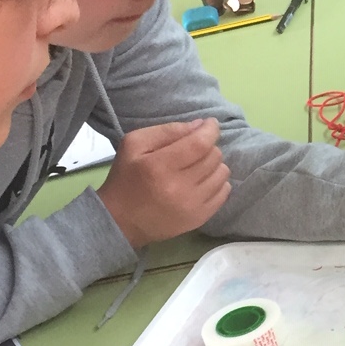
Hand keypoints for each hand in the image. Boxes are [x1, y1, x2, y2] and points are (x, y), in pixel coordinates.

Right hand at [96, 118, 230, 248]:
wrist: (120, 222)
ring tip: (198, 165)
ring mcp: (192, 206)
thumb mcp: (135, 144)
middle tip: (194, 148)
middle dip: (208, 146)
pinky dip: (217, 182)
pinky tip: (203, 181)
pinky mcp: (200, 219)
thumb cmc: (126, 178)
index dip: (210, 130)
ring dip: (214, 164)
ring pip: (222, 173)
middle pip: (213, 156)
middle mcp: (179, 187)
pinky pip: (224, 192)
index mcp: (160, 166)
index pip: (200, 144)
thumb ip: (167, 130)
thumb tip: (199, 125)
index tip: (209, 124)